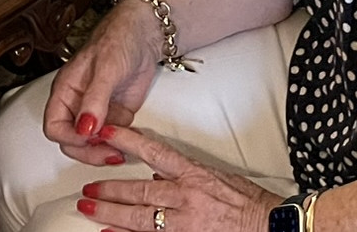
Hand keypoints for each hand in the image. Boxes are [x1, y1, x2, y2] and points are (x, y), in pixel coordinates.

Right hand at [42, 0, 165, 163]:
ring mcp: (98, 112)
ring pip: (92, 145)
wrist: (145, 34)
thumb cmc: (119, 39)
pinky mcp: (116, 117)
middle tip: (111, 150)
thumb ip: (94, 100)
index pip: (54, 126)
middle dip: (89, 151)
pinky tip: (132, 142)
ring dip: (105, 152)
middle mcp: (78, 105)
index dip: (69, 138)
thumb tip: (84, 129)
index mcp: (66, 91)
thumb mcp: (106, 69)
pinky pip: (114, 139)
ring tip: (123, 148)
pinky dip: (121, 145)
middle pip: (71, 142)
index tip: (89, 138)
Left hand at [76, 126, 280, 231]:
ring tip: (89, 209)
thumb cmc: (245, 200)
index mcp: (193, 173)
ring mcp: (185, 222)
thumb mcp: (213, 175)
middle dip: (109, 190)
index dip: (127, 140)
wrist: (270, 224)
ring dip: (111, 214)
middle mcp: (186, 196)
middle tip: (86, 189)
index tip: (106, 132)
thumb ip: (182, 174)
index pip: (154, 152)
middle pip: (139, 191)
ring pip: (139, 217)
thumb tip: (155, 174)